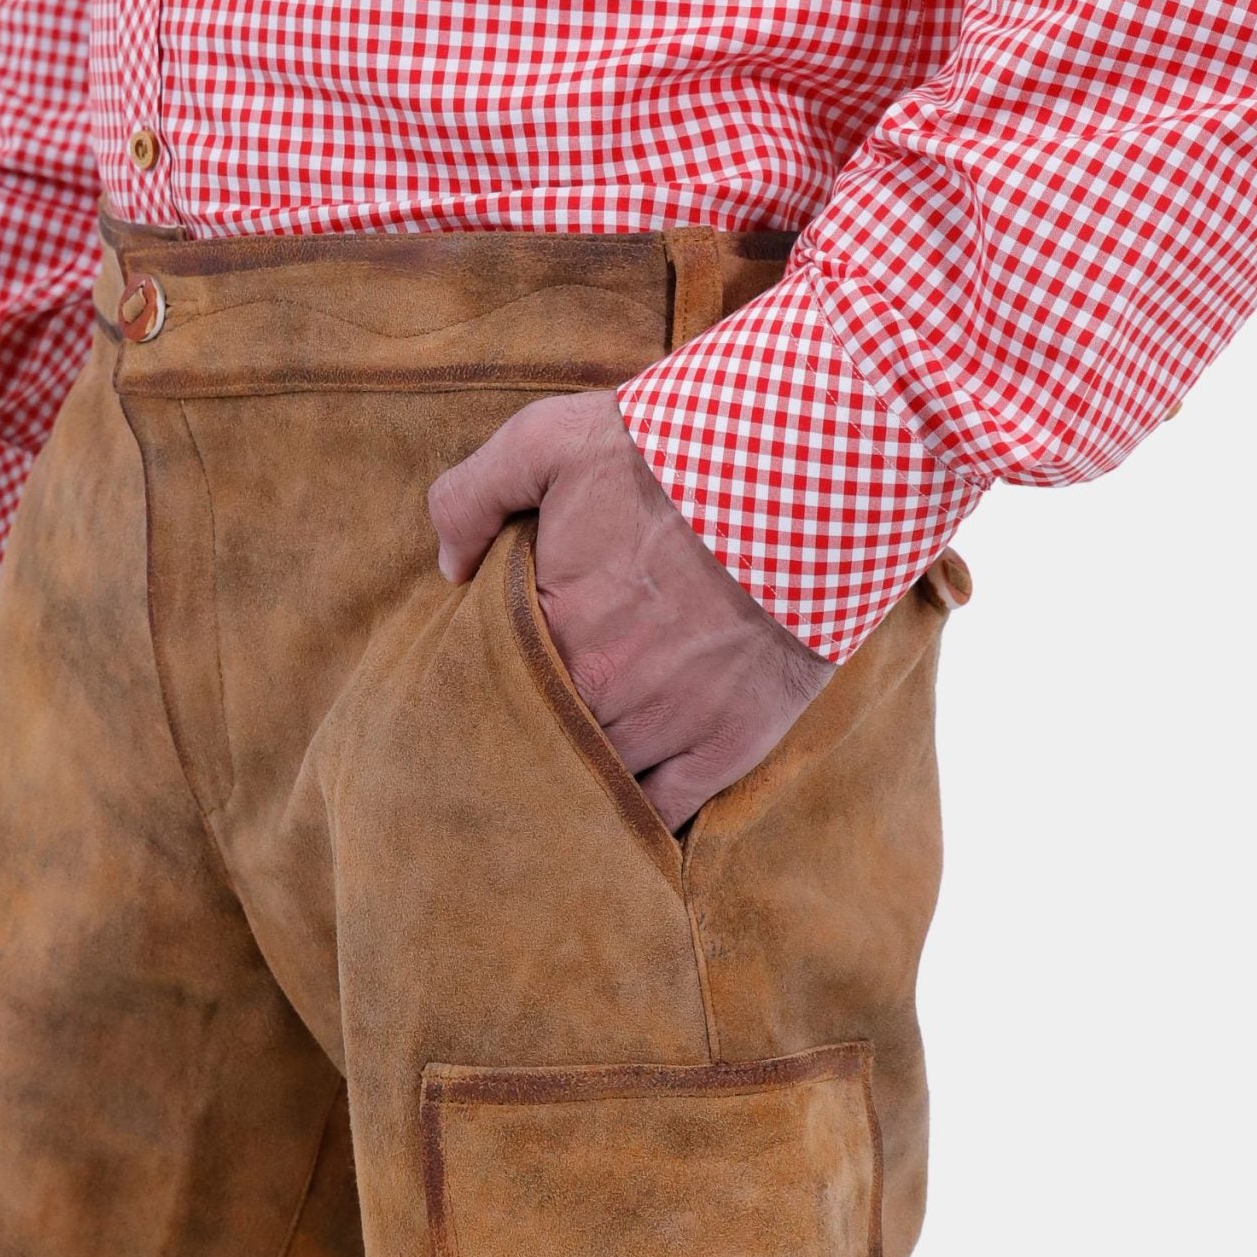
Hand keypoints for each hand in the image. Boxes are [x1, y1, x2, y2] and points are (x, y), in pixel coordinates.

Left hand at [429, 391, 831, 831]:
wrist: (809, 474)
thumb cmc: (679, 453)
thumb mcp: (551, 439)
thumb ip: (472, 495)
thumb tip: (446, 566)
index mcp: (550, 624)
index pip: (488, 681)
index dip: (485, 678)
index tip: (487, 673)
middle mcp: (602, 689)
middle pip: (540, 738)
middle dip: (527, 734)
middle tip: (517, 732)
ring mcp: (668, 724)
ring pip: (596, 779)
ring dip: (579, 778)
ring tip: (563, 776)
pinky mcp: (729, 744)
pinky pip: (666, 811)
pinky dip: (641, 818)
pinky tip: (620, 813)